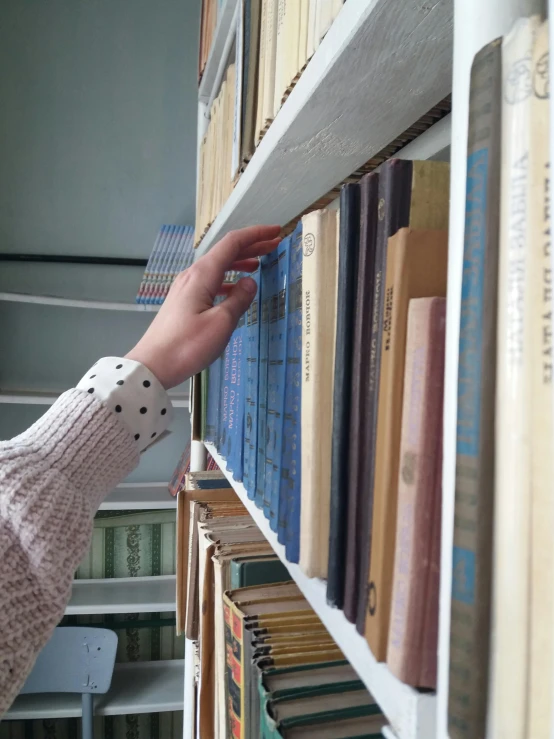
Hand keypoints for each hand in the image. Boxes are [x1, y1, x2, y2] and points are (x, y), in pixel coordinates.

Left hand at [126, 225, 280, 388]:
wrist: (153, 365)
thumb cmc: (187, 346)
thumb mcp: (221, 324)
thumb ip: (239, 300)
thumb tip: (250, 283)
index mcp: (202, 275)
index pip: (232, 243)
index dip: (255, 235)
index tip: (275, 231)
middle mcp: (193, 275)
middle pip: (225, 252)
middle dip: (250, 246)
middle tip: (273, 244)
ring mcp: (186, 288)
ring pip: (217, 267)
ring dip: (239, 262)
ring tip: (259, 264)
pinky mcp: (184, 301)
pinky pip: (210, 281)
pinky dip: (228, 279)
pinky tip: (237, 289)